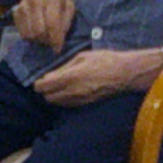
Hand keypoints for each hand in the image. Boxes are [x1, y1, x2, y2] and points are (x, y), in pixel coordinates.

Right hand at [13, 0, 75, 49]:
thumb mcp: (68, 3)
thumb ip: (66, 21)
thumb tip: (59, 40)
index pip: (52, 24)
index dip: (55, 40)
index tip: (57, 49)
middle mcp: (35, 1)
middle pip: (40, 32)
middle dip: (47, 41)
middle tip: (51, 40)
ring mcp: (23, 6)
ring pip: (30, 35)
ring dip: (38, 40)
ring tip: (45, 35)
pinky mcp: (16, 11)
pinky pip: (22, 33)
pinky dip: (30, 36)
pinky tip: (36, 29)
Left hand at [32, 47, 159, 106]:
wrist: (124, 74)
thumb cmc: (104, 60)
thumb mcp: (82, 57)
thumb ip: (64, 68)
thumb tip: (49, 77)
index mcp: (70, 77)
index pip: (44, 87)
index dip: (38, 85)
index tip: (39, 81)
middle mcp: (72, 91)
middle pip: (48, 98)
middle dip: (45, 91)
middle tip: (49, 83)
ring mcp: (79, 100)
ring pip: (57, 103)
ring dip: (54, 96)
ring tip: (59, 87)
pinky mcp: (85, 104)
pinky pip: (68, 105)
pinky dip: (63, 99)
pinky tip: (68, 91)